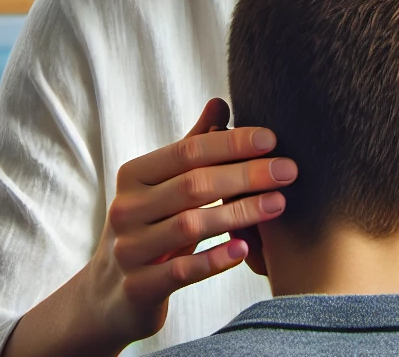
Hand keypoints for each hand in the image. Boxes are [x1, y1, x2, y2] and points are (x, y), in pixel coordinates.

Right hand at [3, 99, 293, 356]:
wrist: (109, 296)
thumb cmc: (150, 230)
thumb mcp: (163, 187)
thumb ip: (192, 148)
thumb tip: (219, 102)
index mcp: (133, 176)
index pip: (187, 151)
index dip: (231, 143)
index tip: (272, 139)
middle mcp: (125, 209)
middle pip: (192, 186)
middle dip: (246, 175)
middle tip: (289, 171)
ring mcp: (129, 250)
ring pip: (190, 226)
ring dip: (239, 214)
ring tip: (278, 205)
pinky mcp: (138, 287)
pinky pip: (181, 271)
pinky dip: (215, 259)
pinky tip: (245, 249)